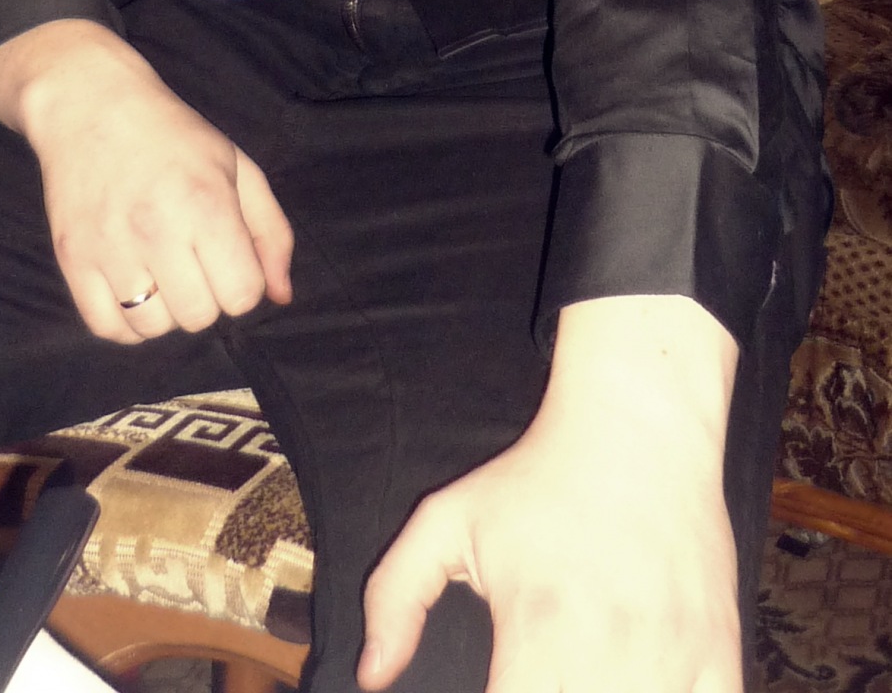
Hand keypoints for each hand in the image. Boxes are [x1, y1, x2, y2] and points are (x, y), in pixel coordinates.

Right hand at [0, 20, 293, 342]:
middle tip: (191, 261)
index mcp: (206, 204)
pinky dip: (125, 322)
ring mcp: (109, 247)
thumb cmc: (173, 136)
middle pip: (198, 317)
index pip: (242, 295)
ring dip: (164, 310)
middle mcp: (157, 230)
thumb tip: (282, 296)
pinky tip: (132, 289)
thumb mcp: (237, 166)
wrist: (91, 104)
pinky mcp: (71, 258)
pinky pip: (107, 327)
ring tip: (159, 272)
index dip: (242, 281)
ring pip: (153, 329)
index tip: (226, 256)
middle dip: (205, 296)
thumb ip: (271, 232)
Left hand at [359, 295, 741, 692]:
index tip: (493, 689)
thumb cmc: (536, 477)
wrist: (639, 429)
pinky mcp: (721, 661)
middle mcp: (613, 656)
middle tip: (531, 681)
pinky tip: (636, 690)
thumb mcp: (447, 519)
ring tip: (574, 682)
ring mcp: (677, 663)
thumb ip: (394, 597)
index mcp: (540, 629)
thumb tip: (373, 675)